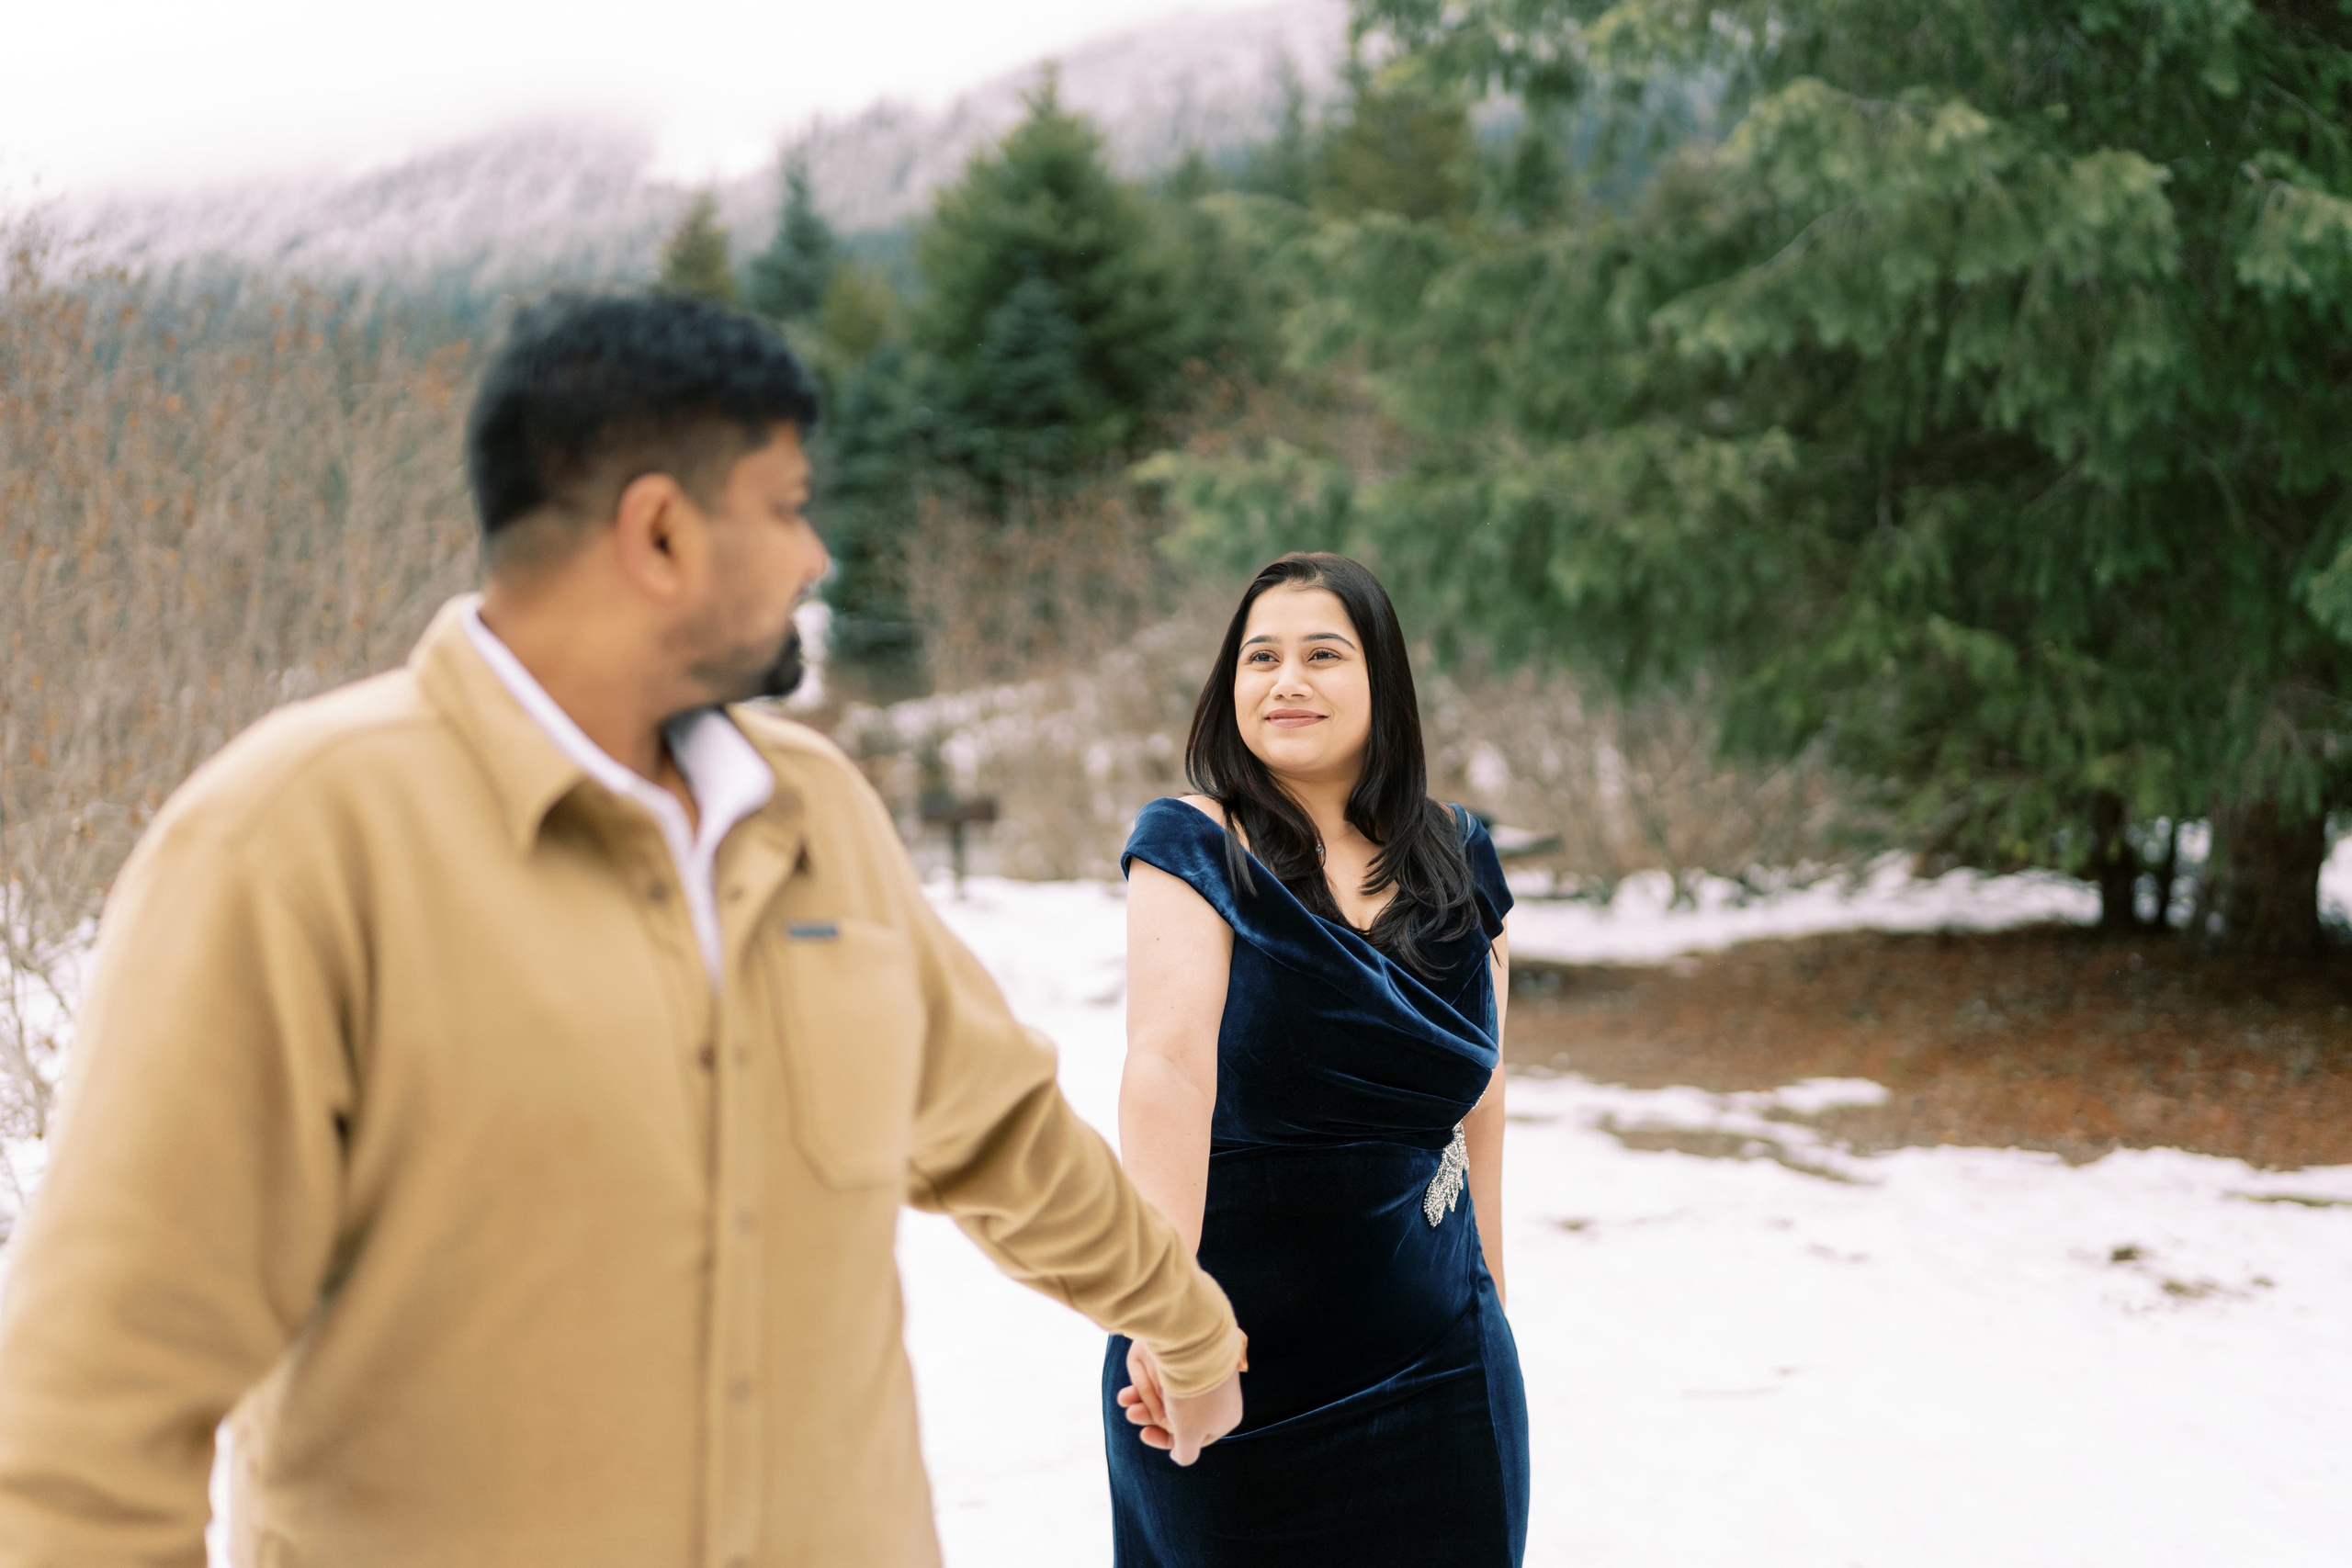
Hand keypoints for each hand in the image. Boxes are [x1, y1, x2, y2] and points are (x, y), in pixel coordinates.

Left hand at [1117, 1340, 1244, 1464]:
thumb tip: (1181, 1457)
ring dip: (1146, 1402)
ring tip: (1128, 1402)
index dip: (1168, 1439)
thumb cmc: (1194, 1399)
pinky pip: (1172, 1375)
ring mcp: (1207, 1376)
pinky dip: (1149, 1382)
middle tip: (1132, 1416)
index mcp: (1225, 1418)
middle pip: (1181, 1415)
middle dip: (1152, 1417)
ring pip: (1173, 1395)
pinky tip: (1132, 1388)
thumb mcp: (1189, 1435)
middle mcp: (1218, 1398)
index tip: (1146, 1435)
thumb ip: (1186, 1452)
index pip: (1195, 1437)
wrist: (1195, 1347)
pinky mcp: (1196, 1358)